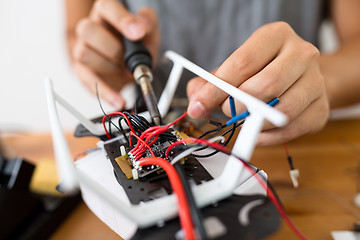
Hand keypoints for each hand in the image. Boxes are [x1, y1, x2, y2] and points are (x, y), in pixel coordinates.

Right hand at [71, 0, 158, 108]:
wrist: (132, 64)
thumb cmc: (137, 43)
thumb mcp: (149, 30)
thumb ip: (147, 22)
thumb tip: (141, 26)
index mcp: (107, 12)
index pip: (107, 7)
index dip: (122, 20)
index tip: (138, 33)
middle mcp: (91, 27)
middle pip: (88, 30)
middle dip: (115, 49)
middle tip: (130, 59)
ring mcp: (83, 48)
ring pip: (83, 53)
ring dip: (110, 67)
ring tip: (125, 71)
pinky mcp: (82, 70)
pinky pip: (87, 80)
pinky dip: (105, 92)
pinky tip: (119, 99)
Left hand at [187, 22, 328, 145]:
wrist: (300, 77)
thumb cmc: (262, 71)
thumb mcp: (234, 69)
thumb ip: (209, 83)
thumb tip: (195, 103)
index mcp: (276, 36)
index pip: (243, 63)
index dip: (216, 89)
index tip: (198, 106)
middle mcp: (301, 54)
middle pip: (266, 85)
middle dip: (238, 106)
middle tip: (227, 112)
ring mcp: (316, 81)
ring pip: (283, 111)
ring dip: (255, 123)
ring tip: (243, 121)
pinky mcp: (322, 107)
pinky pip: (292, 129)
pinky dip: (268, 137)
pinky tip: (256, 133)